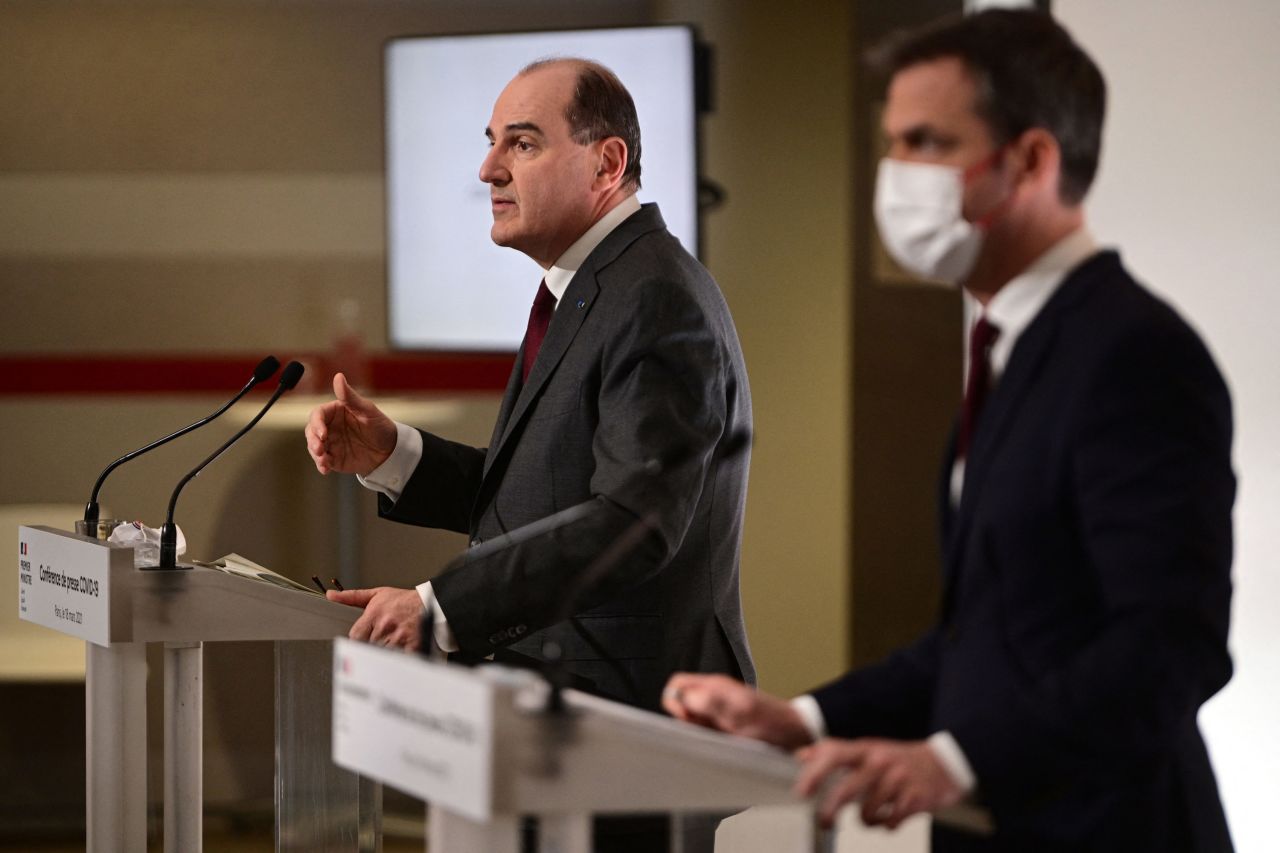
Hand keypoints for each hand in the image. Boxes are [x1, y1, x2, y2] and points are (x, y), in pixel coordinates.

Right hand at [304, 372, 396, 476]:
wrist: (390, 451)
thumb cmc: (380, 426)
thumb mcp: (367, 410)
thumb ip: (350, 396)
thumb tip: (338, 376)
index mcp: (335, 411)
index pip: (318, 414)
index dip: (317, 423)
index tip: (323, 433)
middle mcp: (329, 427)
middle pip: (311, 431)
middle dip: (313, 440)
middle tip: (319, 449)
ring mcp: (330, 443)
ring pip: (314, 446)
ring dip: (316, 454)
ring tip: (324, 461)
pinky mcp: (334, 458)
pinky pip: (323, 461)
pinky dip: (322, 465)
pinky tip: (326, 469)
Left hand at [328, 587, 424, 651]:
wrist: (431, 603)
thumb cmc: (404, 600)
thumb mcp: (378, 594)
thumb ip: (352, 597)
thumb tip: (331, 595)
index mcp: (374, 615)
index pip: (355, 636)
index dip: (358, 640)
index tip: (363, 640)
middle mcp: (385, 627)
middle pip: (368, 647)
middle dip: (372, 646)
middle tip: (379, 642)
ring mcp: (398, 638)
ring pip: (381, 655)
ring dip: (384, 653)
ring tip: (391, 645)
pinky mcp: (411, 647)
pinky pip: (398, 660)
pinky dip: (398, 660)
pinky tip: (399, 654)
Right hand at [661, 673, 813, 749]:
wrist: (795, 732)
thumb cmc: (771, 722)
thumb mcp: (740, 712)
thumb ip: (710, 701)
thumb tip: (680, 696)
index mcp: (714, 686)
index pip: (677, 684)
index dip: (674, 702)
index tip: (687, 720)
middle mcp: (713, 695)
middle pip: (680, 701)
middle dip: (683, 720)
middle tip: (702, 733)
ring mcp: (718, 710)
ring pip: (690, 717)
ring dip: (696, 731)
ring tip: (716, 739)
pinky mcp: (723, 725)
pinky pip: (703, 729)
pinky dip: (705, 738)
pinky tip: (721, 744)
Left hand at [795, 738, 963, 828]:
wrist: (944, 764)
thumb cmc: (899, 760)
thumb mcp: (866, 750)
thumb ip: (834, 753)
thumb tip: (801, 755)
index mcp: (865, 750)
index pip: (833, 754)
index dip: (814, 772)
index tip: (801, 792)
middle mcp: (880, 762)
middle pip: (847, 790)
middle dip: (831, 810)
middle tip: (824, 821)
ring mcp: (898, 780)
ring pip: (868, 812)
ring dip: (866, 820)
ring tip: (872, 815)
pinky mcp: (914, 798)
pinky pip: (890, 822)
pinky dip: (886, 825)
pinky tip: (890, 817)